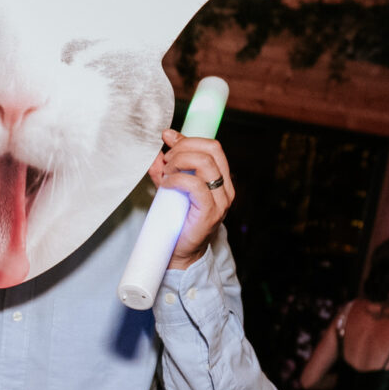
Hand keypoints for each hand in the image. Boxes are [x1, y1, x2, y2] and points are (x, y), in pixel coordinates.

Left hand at [148, 128, 233, 268]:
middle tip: (166, 161)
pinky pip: (196, 185)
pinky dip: (177, 179)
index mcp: (221, 179)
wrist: (180, 251)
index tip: (167, 138)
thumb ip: (168, 166)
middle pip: (212, 149)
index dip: (188, 138)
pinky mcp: (210, 212)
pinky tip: (166, 184)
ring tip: (166, 174)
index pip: (213, 147)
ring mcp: (221, 201)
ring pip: (205, 163)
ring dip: (179, 162)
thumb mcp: (172, 186)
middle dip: (183, 148)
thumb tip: (162, 143)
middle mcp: (226, 188)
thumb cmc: (177, 219)